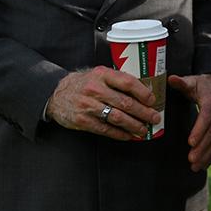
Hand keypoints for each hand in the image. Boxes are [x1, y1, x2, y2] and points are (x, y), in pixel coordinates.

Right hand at [45, 67, 159, 140]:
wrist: (57, 94)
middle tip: (154, 118)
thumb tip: (144, 92)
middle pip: (125, 103)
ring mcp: (88, 105)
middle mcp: (95, 89)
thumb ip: (117, 81)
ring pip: (117, 118)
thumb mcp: (98, 74)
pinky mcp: (82, 120)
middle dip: (143, 112)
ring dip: (134, 125)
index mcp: (102, 74)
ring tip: (143, 129)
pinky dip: (120, 134)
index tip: (152, 100)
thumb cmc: (84, 84)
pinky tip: (128, 135)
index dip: (143, 93)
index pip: (127, 82)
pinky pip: (106, 129)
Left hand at [167, 73, 210, 171]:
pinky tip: (203, 165)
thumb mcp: (193, 81)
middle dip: (202, 147)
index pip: (207, 116)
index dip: (199, 130)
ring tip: (195, 166)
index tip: (190, 142)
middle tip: (191, 159)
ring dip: (207, 154)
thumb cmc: (204, 84)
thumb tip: (170, 78)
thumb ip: (181, 82)